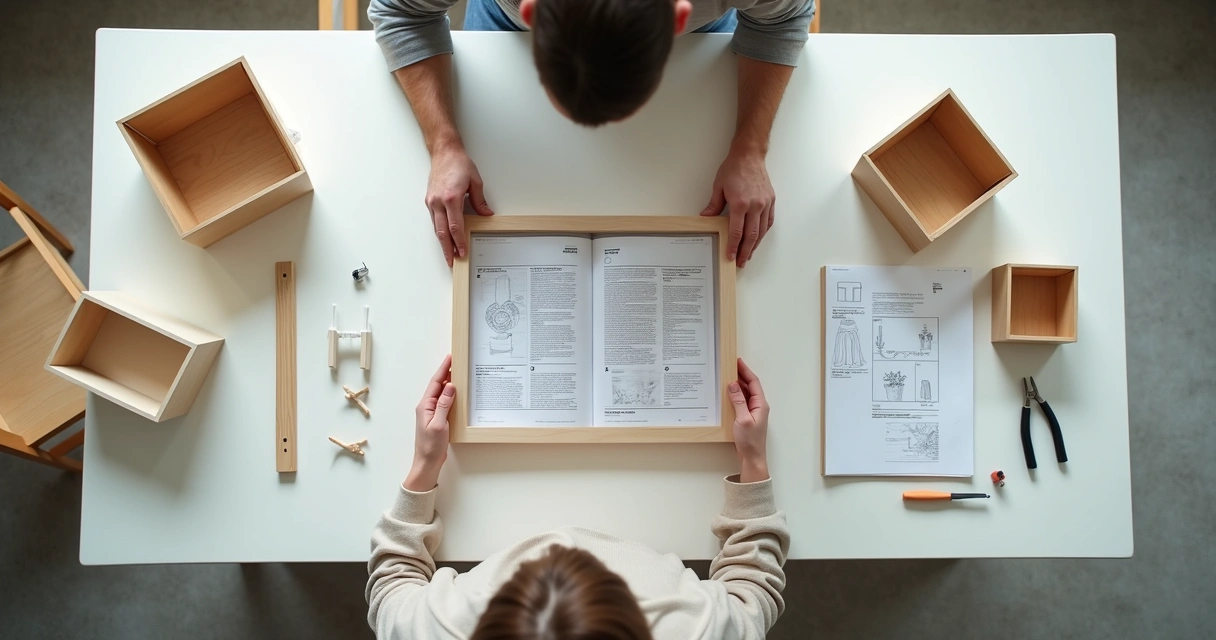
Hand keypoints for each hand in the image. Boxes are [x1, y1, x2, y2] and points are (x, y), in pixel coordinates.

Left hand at [405, 355, 454, 491]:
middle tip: (458, 360)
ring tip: (460, 372)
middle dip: (447, 372)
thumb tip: (450, 386)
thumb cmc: (431, 446)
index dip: (443, 369)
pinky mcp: (438, 418)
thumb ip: (444, 404)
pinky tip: (459, 393)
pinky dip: (452, 395)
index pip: (436, 382)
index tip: (450, 357)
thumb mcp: (439, 424)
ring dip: (451, 382)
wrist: (427, 463)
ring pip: (442, 393)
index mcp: (425, 405)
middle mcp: (427, 406)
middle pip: (438, 385)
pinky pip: (445, 402)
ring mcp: (432, 412)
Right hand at [426, 146, 493, 266]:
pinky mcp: (429, 200)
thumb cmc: (459, 163)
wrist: (444, 152)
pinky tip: (443, 238)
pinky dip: (439, 231)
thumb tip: (486, 215)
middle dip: (447, 249)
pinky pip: (434, 220)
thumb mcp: (475, 181)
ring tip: (448, 254)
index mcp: (451, 198)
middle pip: (442, 232)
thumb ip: (480, 201)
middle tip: (452, 262)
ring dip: (442, 242)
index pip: (456, 227)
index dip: (459, 242)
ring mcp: (432, 202)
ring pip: (436, 228)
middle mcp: (439, 202)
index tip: (462, 252)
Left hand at [699, 146, 774, 267]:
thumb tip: (706, 219)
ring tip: (748, 255)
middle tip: (740, 262)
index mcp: (740, 204)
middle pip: (751, 236)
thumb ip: (714, 206)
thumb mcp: (719, 187)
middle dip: (745, 251)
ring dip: (755, 245)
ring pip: (761, 231)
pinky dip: (763, 232)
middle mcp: (755, 206)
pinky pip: (768, 221)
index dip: (733, 246)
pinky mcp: (771, 201)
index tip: (730, 256)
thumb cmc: (733, 169)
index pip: (736, 232)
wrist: (749, 155)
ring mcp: (764, 204)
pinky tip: (758, 239)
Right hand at [727, 358, 769, 482]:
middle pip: (750, 386)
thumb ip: (738, 401)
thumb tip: (733, 384)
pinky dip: (734, 395)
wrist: (752, 458)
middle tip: (729, 366)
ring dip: (737, 385)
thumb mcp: (743, 419)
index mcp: (761, 404)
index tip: (737, 361)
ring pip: (745, 393)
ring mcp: (753, 412)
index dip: (745, 371)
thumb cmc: (750, 441)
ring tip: (726, 376)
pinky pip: (741, 401)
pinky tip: (726, 393)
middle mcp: (758, 406)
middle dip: (740, 375)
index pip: (754, 382)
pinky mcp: (747, 417)